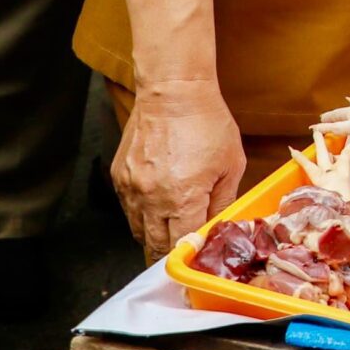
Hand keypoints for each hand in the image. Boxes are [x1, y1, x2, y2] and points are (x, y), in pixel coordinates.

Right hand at [113, 79, 246, 261]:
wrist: (173, 93)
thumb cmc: (208, 124)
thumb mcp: (230, 165)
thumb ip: (223, 203)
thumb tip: (216, 229)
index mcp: (182, 198)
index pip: (180, 245)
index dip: (188, 254)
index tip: (195, 256)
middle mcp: (152, 198)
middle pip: (154, 245)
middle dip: (168, 253)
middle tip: (181, 253)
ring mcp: (131, 188)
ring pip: (137, 231)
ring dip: (152, 236)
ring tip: (168, 231)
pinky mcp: (119, 177)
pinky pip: (128, 209)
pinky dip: (141, 215)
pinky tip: (156, 207)